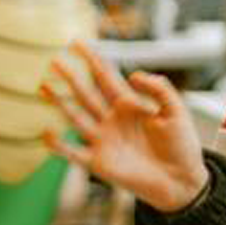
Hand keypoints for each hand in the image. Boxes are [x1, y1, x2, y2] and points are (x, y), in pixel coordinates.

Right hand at [42, 41, 208, 212]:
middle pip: (87, 93)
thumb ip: (160, 89)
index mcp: (131, 105)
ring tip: (43, 87)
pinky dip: (58, 145)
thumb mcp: (177, 111)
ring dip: (59, 103)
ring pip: (76, 117)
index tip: (77, 43)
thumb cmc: (182, 146)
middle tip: (54, 60)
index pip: (107, 77)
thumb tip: (134, 74)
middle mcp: (113, 120)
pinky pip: (72, 152)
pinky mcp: (99, 163)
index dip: (93, 60)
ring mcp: (104, 140)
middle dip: (71, 77)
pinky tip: (46, 131)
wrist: (182, 180)